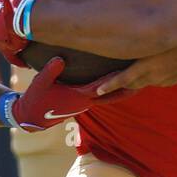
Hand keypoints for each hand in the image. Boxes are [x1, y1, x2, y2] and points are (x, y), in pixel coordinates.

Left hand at [0, 0, 41, 66]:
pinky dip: (17, 58)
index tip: (5, 13)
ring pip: (2, 41)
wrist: (22, 17)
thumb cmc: (20, 1)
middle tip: (12, 29)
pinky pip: (11, 56)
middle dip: (3, 28)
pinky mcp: (5, 48)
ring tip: (19, 44)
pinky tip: (23, 62)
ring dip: (10, 42)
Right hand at [6, 57, 131, 131]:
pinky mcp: (81, 103)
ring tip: (137, 80)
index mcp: (79, 96)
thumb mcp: (40, 83)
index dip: (115, 78)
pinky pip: (101, 96)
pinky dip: (112, 91)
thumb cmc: (35, 99)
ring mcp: (84, 103)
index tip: (129, 70)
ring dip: (122, 89)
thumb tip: (59, 59)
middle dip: (128, 87)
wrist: (31, 117)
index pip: (102, 86)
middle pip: (112, 94)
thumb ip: (51, 71)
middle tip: (145, 79)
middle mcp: (86, 101)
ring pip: (108, 96)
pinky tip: (117, 84)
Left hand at [92, 42, 176, 94]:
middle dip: (120, 85)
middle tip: (106, 86)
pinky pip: (157, 80)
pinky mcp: (170, 82)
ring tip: (137, 69)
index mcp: (146, 66)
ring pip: (144, 82)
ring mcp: (162, 81)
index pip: (123, 79)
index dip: (109, 86)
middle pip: (131, 84)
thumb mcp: (156, 43)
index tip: (97, 91)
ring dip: (138, 78)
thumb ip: (142, 52)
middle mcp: (152, 76)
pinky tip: (162, 65)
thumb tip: (131, 57)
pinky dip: (154, 76)